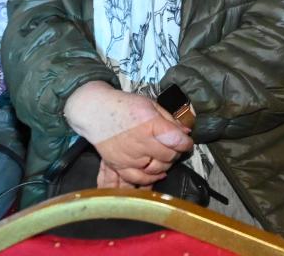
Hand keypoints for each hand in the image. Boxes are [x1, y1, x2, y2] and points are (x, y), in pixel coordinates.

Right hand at [65, 82, 192, 185]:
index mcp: (151, 125)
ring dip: (166, 164)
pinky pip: (139, 179)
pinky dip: (151, 178)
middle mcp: (141, 143)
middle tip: (175, 147)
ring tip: (165, 156)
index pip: (177, 140)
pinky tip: (157, 172)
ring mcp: (130, 157)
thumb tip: (186, 132)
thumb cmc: (125, 106)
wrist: (97, 112)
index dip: (186, 143)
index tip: (187, 142)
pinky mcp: (120, 166)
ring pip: (157, 169)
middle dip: (176, 153)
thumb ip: (170, 119)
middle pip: (169, 156)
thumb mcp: (151, 104)